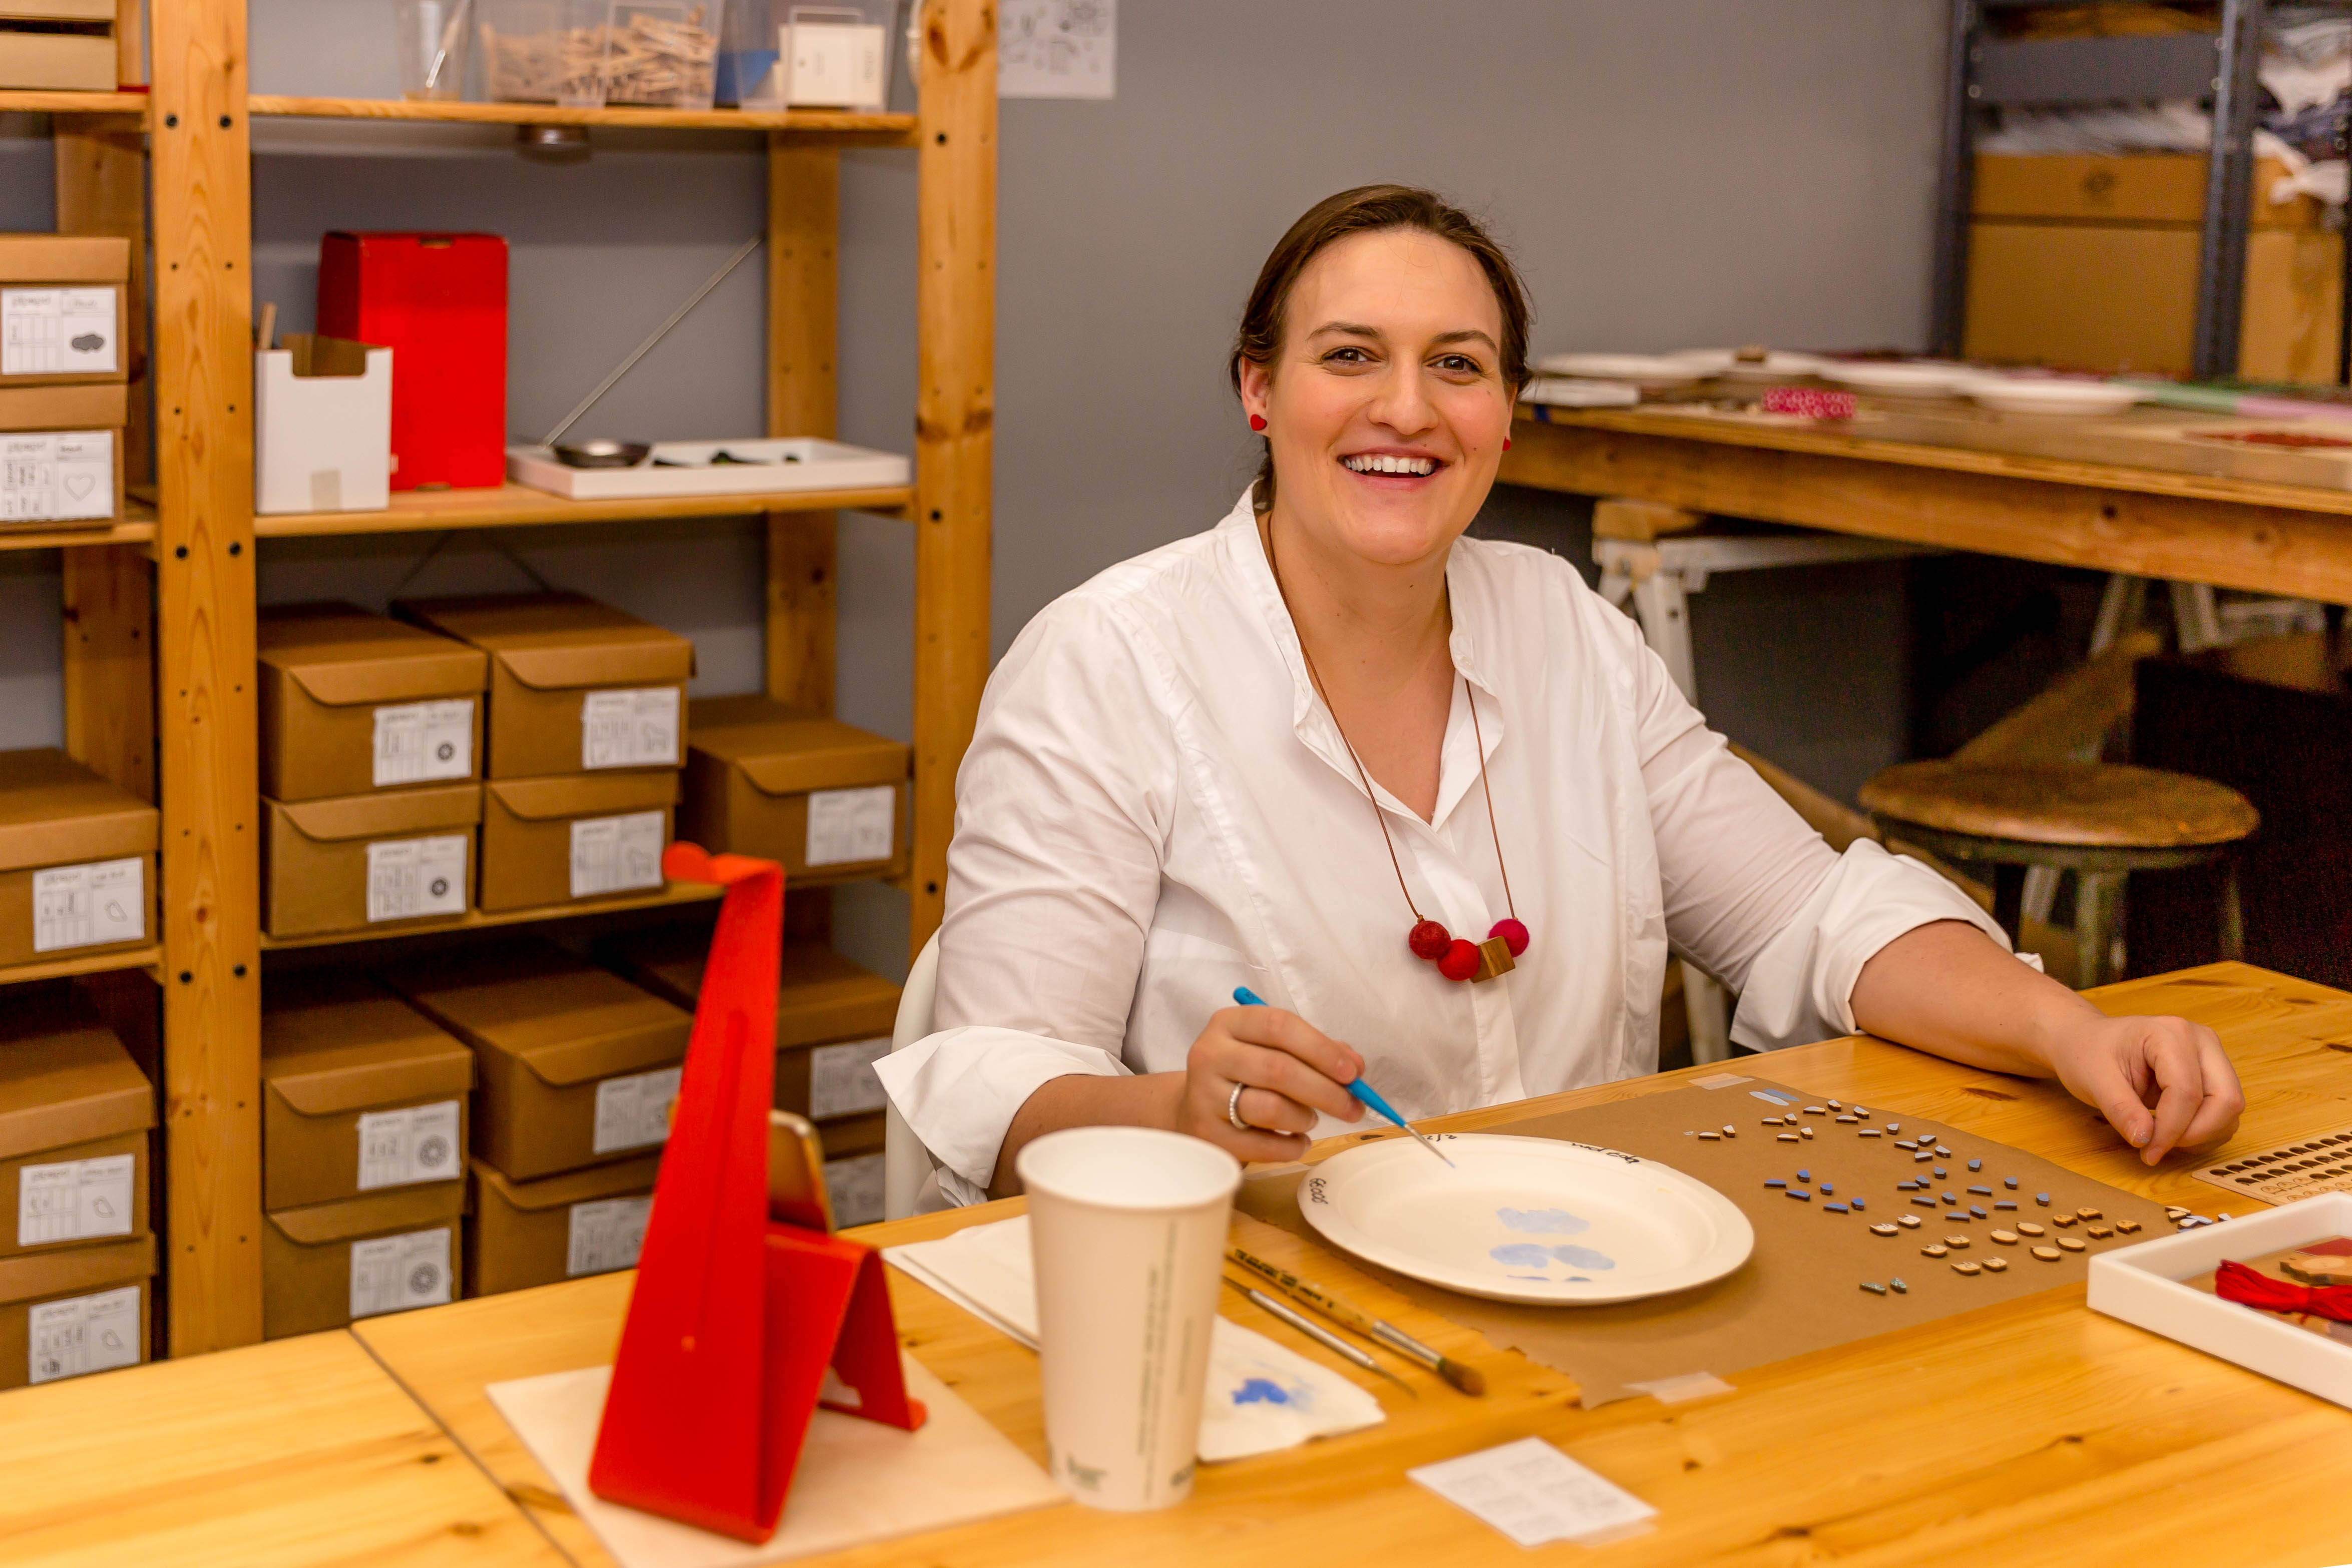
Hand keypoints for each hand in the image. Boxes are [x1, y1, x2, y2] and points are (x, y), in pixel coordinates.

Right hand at [1175, 1004, 1364, 1162]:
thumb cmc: (1245, 1074)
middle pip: (1278, 1070)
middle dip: (1326, 1091)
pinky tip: (1297, 1142)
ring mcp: (1203, 1095)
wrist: (1194, 1108)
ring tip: (1310, 1120)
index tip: (1352, 1072)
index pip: (1278, 1025)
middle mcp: (1210, 1054)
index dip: (1321, 1049)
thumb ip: (1317, 1052)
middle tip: (1353, 1107)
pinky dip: (1291, 1148)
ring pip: (1270, 1108)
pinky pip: (1262, 1146)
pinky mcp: (1206, 1134)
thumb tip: (1355, 1067)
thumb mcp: (1273, 1050)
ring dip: (1304, 1118)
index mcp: (1229, 1023)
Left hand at [2043, 1010, 2243, 1163]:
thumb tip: (2146, 1140)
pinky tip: (2172, 1133)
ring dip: (2202, 1135)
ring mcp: (2211, 1056)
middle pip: (2225, 1100)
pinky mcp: (2214, 1074)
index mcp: (2170, 1033)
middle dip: (2196, 1134)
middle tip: (2158, 1148)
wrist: (2088, 1041)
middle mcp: (2201, 1040)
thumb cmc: (2089, 1054)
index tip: (2147, 1153)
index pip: (2187, 1092)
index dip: (2171, 1130)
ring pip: (2230, 1109)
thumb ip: (2120, 1110)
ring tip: (2161, 1140)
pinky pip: (2224, 1112)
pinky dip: (2205, 1132)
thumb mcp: (2094, 1081)